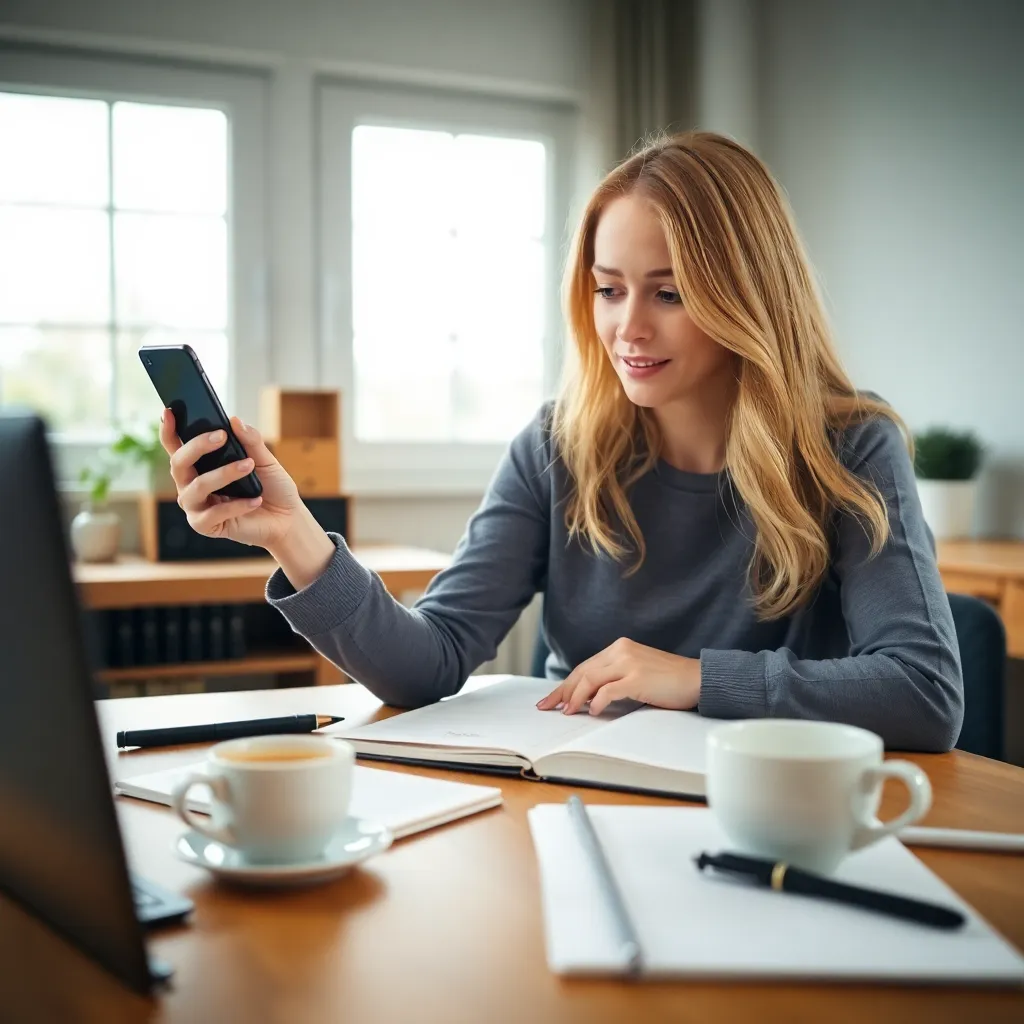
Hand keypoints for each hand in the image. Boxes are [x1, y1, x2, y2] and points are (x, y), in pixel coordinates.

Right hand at [160, 409, 302, 550]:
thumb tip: (234, 420)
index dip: (168, 430)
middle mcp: (192, 484)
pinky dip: (236, 505)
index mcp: (200, 465)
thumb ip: (250, 440)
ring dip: (223, 474)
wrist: (287, 519)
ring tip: (248, 466)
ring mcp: (197, 506)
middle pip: (179, 463)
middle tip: (221, 436)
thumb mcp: (265, 460)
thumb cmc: (272, 487)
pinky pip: (213, 514)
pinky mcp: (206, 526)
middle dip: (197, 446)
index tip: (169, 411)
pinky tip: (255, 500)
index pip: (176, 446)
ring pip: (196, 487)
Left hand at [535, 638, 700, 715]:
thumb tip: (588, 697)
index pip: (585, 666)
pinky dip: (597, 702)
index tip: (552, 698)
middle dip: (563, 690)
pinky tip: (593, 712)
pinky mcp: (638, 677)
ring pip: (591, 679)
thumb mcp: (637, 672)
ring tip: (567, 712)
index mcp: (619, 647)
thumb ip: (614, 678)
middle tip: (547, 706)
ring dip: (576, 697)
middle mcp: (621, 650)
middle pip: (583, 671)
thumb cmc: (668, 681)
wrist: (697, 679)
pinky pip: (608, 690)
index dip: (566, 683)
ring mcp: (629, 662)